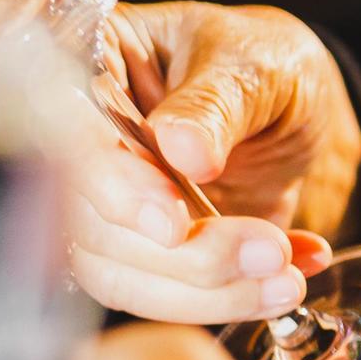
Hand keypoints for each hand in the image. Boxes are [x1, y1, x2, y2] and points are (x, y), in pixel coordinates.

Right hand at [61, 0, 360, 324]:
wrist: (298, 111)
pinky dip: (225, 299)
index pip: (62, 126)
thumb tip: (181, 149)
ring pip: (111, 270)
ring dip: (202, 291)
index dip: (104, 181)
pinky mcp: (129, 246)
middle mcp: (71, 134)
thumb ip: (216, 104)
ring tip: (284, 277)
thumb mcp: (256, 67)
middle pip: (82, 217)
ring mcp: (95, 196)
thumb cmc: (266, 64)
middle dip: (178, 255)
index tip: (169, 223)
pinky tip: (286, 275)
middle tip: (267, 254)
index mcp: (84, 60)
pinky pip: (152, 292)